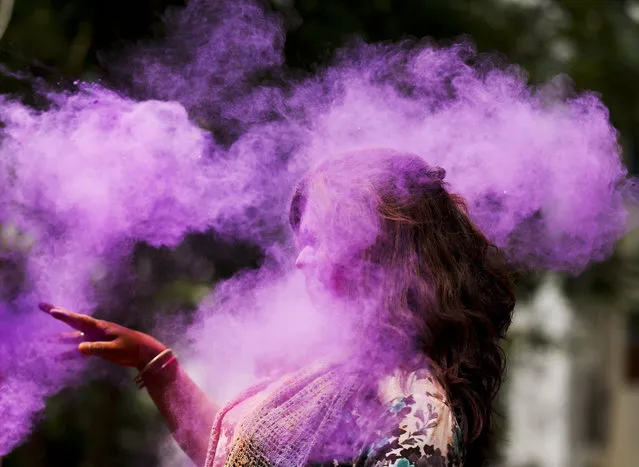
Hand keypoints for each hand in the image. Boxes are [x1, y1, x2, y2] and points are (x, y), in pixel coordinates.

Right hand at [39, 303, 166, 369]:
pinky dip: (68, 353)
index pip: (80, 320)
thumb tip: (79, 347)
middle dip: (58, 314)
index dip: (66, 316)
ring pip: (72, 337)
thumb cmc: (130, 347)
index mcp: (99, 327)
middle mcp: (94, 330)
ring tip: (42, 339)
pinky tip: (57, 358)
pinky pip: (78, 349)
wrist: (142, 352)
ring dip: (58, 338)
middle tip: (42, 306)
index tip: (53, 312)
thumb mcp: (114, 348)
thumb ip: (97, 348)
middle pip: (72, 322)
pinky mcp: (96, 347)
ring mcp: (94, 338)